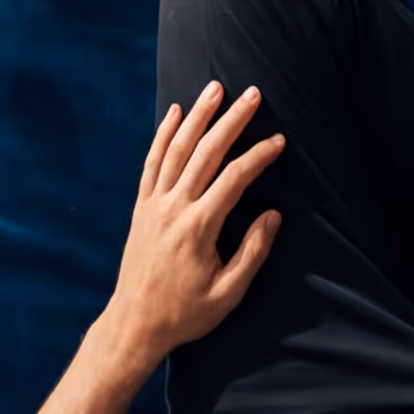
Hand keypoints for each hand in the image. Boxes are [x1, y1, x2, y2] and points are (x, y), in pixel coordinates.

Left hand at [97, 80, 286, 366]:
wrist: (134, 325)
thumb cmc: (186, 313)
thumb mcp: (229, 292)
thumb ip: (253, 251)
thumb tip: (272, 215)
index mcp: (199, 228)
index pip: (235, 179)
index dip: (259, 156)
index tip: (279, 141)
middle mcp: (174, 209)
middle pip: (205, 153)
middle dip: (231, 121)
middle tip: (253, 95)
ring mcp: (154, 205)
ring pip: (176, 150)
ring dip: (198, 117)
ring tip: (215, 88)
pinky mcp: (141, 208)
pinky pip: (151, 163)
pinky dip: (163, 135)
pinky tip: (176, 113)